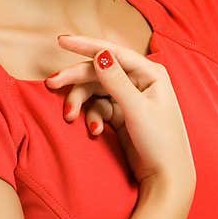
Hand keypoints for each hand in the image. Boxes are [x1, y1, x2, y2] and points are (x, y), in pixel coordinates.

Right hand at [44, 33, 195, 192]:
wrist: (166, 178)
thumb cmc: (160, 142)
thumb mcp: (137, 110)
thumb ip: (116, 81)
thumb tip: (100, 54)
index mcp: (150, 73)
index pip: (113, 52)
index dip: (86, 45)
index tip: (61, 41)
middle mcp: (140, 81)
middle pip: (99, 72)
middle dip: (76, 79)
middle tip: (51, 84)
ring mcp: (129, 97)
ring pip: (94, 90)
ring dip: (80, 102)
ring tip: (69, 117)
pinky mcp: (121, 114)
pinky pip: (97, 107)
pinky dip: (91, 117)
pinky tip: (93, 131)